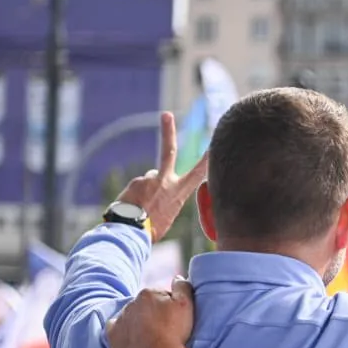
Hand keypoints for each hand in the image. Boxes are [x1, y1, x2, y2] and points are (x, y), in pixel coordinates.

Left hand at [106, 278, 195, 347]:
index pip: (159, 296)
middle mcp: (131, 303)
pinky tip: (132, 338)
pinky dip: (122, 331)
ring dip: (138, 323)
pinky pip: (115, 329)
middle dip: (152, 314)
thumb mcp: (185, 305)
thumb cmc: (174, 332)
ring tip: (150, 337)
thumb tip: (177, 277)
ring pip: (130, 317)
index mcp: (148, 293)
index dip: (169, 307)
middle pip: (144, 306)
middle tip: (164, 329)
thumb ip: (182, 287)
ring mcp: (120, 319)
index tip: (174, 320)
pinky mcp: (113, 335)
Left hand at [114, 111, 208, 240]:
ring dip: (144, 192)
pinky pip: (136, 188)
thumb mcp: (168, 216)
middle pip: (169, 151)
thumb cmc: (152, 231)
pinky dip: (133, 197)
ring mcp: (151, 179)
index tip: (214, 145)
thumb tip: (156, 193)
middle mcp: (167, 182)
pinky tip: (133, 208)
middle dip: (168, 131)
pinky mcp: (137, 181)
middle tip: (166, 114)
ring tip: (141, 210)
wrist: (134, 233)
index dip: (207, 159)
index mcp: (180, 194)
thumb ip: (166, 200)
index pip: (198, 173)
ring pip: (148, 181)